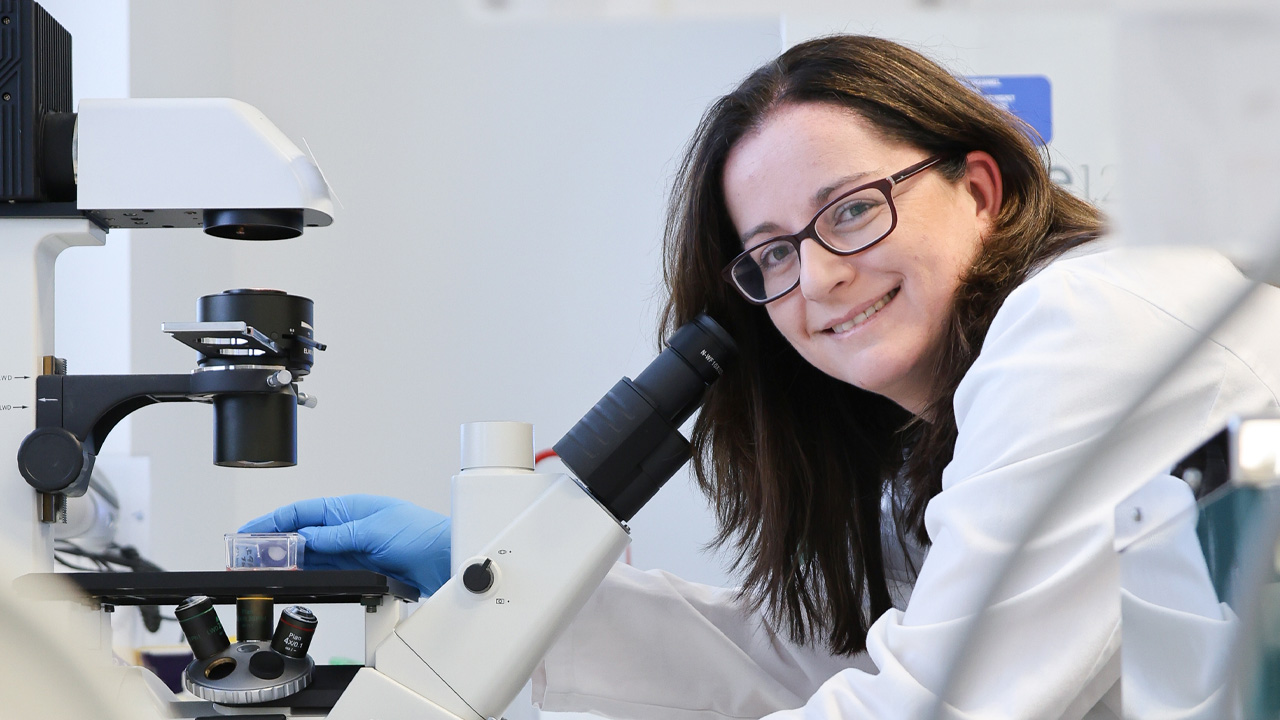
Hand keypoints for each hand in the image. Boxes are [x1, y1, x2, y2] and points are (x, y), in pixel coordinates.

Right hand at [239, 495, 449, 595]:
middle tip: (246, 556)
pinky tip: (292, 578)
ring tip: (261, 570)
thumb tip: (304, 537)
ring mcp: (353, 549)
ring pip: (311, 555)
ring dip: (287, 561)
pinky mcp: (361, 569)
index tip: (249, 531)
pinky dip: (307, 574)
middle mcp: (349, 527)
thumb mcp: (373, 531)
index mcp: (351, 508)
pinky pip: (326, 570)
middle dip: (273, 543)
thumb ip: (336, 536)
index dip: (273, 520)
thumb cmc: (422, 534)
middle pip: (302, 534)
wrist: (448, 561)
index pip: (303, 511)